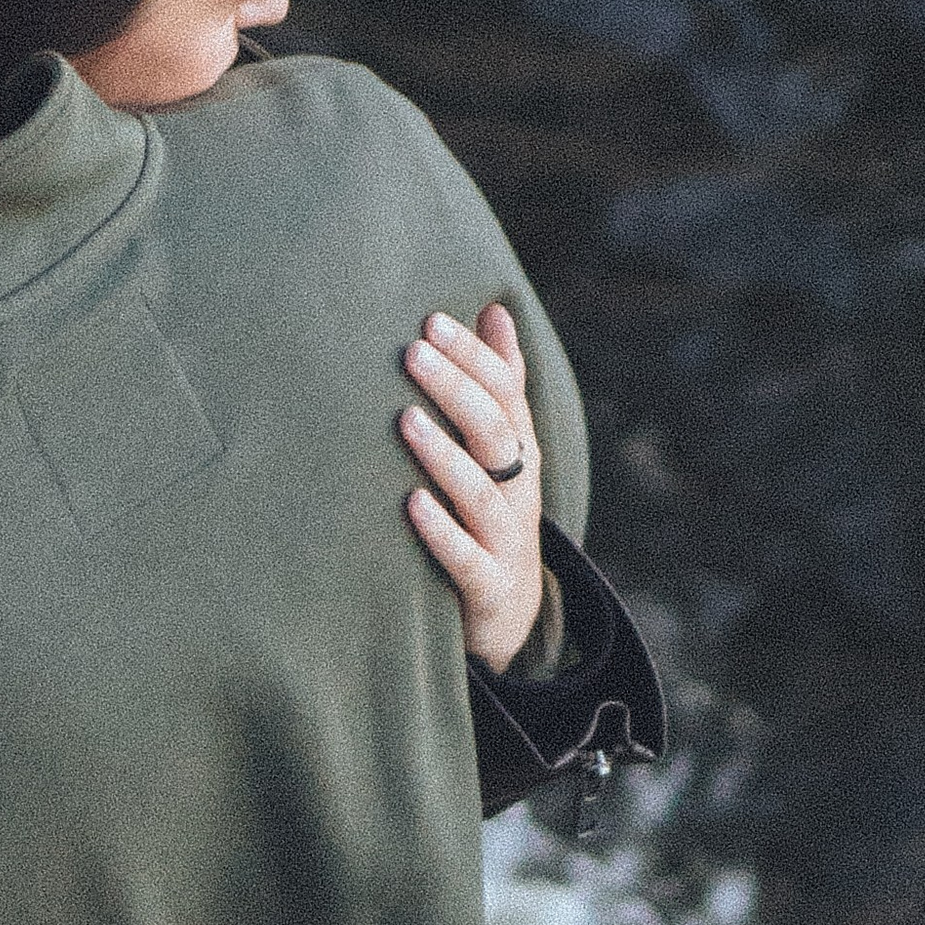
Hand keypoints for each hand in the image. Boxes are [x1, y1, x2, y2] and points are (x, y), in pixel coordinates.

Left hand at [402, 301, 543, 670]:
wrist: (509, 616)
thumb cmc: (490, 512)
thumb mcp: (501, 449)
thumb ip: (500, 383)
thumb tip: (495, 309)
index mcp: (519, 450)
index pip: (506, 392)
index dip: (473, 356)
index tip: (432, 320)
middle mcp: (518, 489)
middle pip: (495, 432)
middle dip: (456, 389)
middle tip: (413, 351)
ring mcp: (505, 539)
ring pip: (481, 492)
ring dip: (444, 454)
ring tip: (406, 419)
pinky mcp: (487, 586)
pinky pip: (466, 558)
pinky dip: (441, 530)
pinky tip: (411, 503)